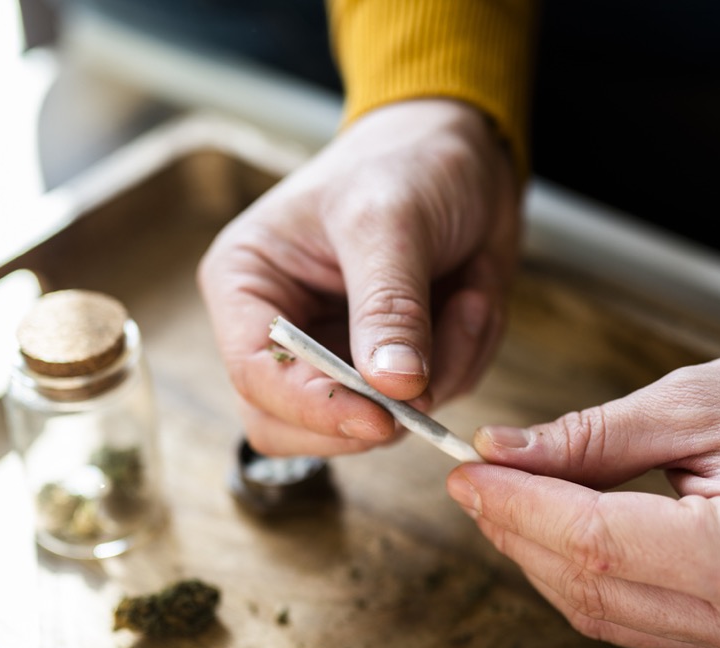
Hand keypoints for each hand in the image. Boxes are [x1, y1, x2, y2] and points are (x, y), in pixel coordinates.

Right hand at [197, 99, 520, 455]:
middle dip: (372, 412)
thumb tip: (392, 387)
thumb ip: (388, 306)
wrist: (463, 149)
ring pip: (372, 425)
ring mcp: (337, 357)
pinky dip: (463, 361)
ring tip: (466, 299)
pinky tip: (472, 299)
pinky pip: (425, 403)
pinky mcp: (390, 368)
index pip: (255, 376)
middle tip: (428, 386)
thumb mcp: (392, 221)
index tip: (380, 419)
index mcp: (247, 285)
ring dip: (437, 375)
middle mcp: (281, 331)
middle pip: (295, 426)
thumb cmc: (407, 162)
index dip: (314, 409)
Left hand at [446, 339, 719, 647]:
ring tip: (502, 499)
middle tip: (475, 480)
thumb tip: (503, 453)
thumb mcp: (694, 401)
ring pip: (602, 613)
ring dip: (539, 558)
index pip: (593, 540)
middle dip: (516, 530)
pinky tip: (552, 531)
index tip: (468, 470)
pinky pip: (634, 619)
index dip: (515, 505)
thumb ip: (591, 437)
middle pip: (589, 585)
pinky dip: (582, 577)